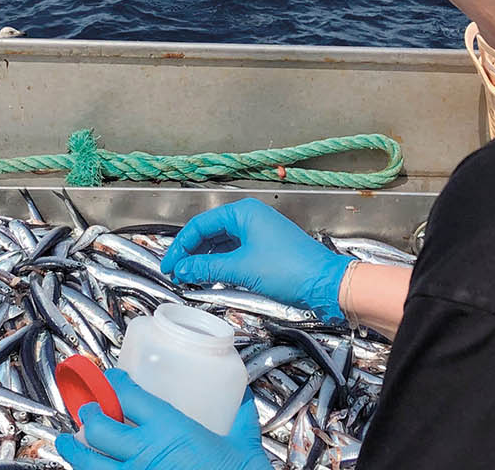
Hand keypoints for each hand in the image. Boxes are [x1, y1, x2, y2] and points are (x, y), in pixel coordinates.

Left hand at [55, 369, 269, 469]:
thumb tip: (244, 407)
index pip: (127, 395)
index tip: (109, 380)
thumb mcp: (243, 447)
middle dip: (87, 415)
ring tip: (68, 443)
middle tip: (86, 410)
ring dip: (74, 450)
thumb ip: (241, 423)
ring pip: (88, 462)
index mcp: (170, 430)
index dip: (111, 383)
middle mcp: (145, 453)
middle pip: (97, 427)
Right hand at [160, 198, 352, 323]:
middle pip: (209, 232)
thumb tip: (182, 270)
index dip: (181, 246)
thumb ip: (207, 268)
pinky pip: (234, 252)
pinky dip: (220, 264)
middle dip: (191, 253)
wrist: (325, 283)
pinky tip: (211, 277)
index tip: (169, 265)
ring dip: (205, 260)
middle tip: (177, 273)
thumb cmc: (290, 269)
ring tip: (190, 278)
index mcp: (243, 212)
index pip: (200, 225)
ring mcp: (259, 232)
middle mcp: (250, 217)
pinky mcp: (266, 248)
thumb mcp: (241, 269)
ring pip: (221, 243)